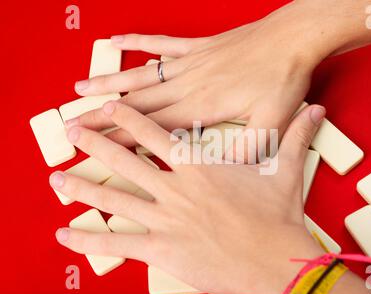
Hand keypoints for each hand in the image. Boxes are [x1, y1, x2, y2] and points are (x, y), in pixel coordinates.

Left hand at [51, 101, 326, 293]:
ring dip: (84, 187)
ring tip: (57, 179)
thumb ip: (295, 136)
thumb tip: (317, 110)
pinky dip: (89, 240)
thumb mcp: (286, 170)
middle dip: (96, 144)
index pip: (156, 135)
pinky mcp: (162, 249)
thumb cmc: (277, 217)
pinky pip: (119, 243)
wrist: (276, 261)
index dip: (130, 120)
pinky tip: (65, 236)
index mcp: (200, 168)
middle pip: (126, 162)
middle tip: (71, 132)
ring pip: (115, 199)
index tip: (109, 109)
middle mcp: (176, 189)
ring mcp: (166, 219)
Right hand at [69, 1, 329, 148]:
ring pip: (141, 75)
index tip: (94, 146)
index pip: (152, 127)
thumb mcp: (271, 122)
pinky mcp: (197, 46)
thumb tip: (229, 174)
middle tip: (73, 123)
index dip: (120, 139)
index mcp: (202, 106)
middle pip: (136, 104)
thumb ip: (248, 149)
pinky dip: (137, 42)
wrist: (293, 39)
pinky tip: (116, 40)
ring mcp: (190, 62)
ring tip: (80, 89)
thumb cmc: (283, 80)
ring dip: (109, 83)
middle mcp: (188, 84)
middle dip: (102, 116)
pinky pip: (161, 43)